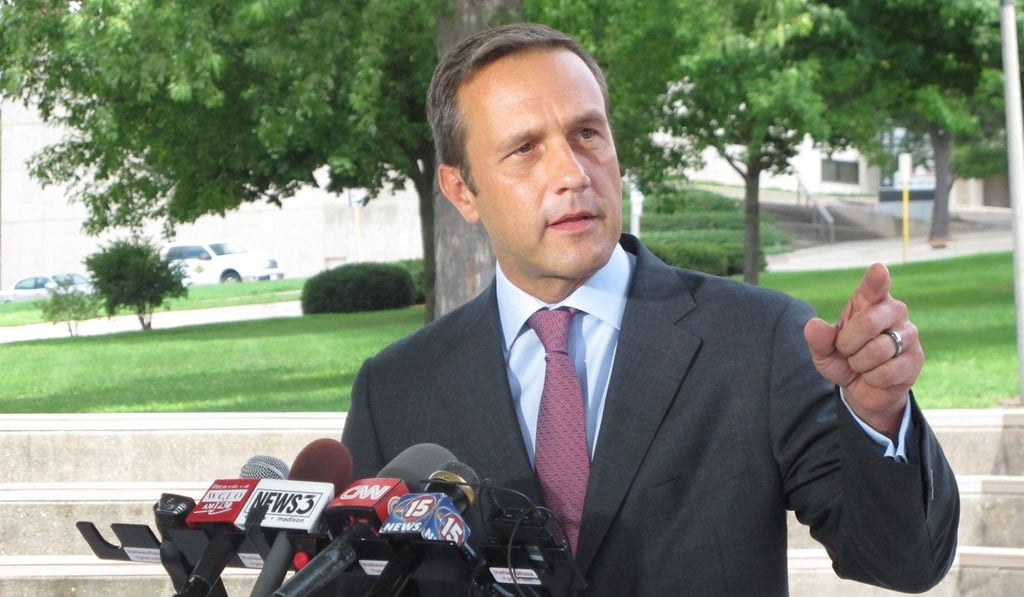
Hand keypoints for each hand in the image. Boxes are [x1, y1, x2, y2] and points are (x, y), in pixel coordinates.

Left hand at [803, 263, 922, 439]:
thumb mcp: (824, 352)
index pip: (873, 287)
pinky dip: (872, 378)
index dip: (876, 280)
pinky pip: (887, 371)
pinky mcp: (915, 359)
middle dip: (848, 344)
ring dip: (860, 364)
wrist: (863, 390)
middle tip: (847, 351)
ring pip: (877, 350)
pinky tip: (876, 376)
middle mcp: (893, 312)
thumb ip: (819, 339)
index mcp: (869, 302)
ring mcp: (908, 334)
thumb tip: (812, 326)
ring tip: (862, 364)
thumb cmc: (844, 360)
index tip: (879, 269)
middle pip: (868, 323)